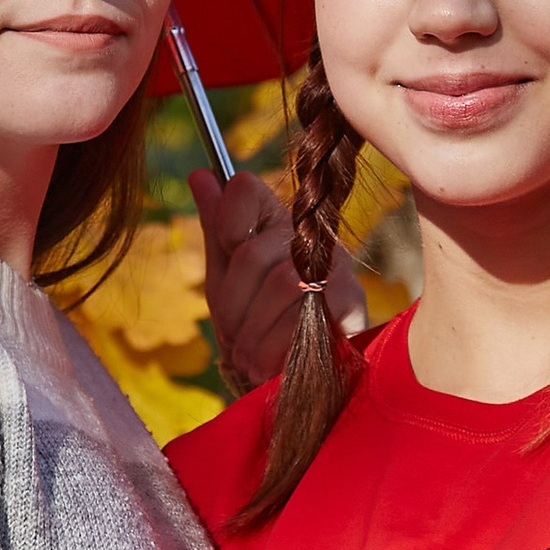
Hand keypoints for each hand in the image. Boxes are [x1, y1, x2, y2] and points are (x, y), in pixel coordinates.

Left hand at [190, 162, 367, 385]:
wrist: (292, 376)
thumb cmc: (253, 321)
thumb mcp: (224, 276)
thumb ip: (215, 226)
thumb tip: (198, 173)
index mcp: (273, 217)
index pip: (243, 189)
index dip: (225, 224)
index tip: (225, 258)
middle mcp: (307, 231)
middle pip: (252, 253)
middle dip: (234, 307)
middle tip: (231, 340)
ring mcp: (333, 261)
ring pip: (281, 282)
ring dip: (255, 332)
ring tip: (248, 360)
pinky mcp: (352, 296)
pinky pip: (309, 311)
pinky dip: (281, 344)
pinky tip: (272, 365)